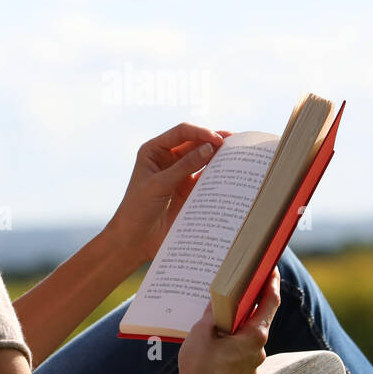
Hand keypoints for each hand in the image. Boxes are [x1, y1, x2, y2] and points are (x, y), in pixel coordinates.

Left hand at [105, 123, 232, 265]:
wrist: (134, 240)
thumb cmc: (137, 209)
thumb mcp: (159, 184)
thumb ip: (184, 166)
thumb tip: (210, 148)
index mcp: (154, 150)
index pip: (181, 133)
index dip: (200, 133)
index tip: (217, 139)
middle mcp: (168, 159)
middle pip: (195, 143)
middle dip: (213, 141)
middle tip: (235, 143)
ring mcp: (179, 175)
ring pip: (203, 159)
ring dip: (218, 157)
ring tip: (237, 155)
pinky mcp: (188, 191)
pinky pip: (206, 178)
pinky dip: (217, 176)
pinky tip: (230, 174)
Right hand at [175, 266, 281, 373]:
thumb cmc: (199, 366)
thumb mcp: (202, 331)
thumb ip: (213, 313)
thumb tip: (218, 300)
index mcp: (255, 335)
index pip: (270, 302)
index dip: (272, 282)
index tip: (271, 268)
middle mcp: (259, 349)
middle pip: (260, 318)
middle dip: (251, 303)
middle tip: (241, 287)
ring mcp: (253, 363)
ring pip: (250, 336)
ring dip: (240, 324)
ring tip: (222, 315)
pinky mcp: (244, 373)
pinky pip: (243, 350)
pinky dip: (234, 340)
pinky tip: (218, 339)